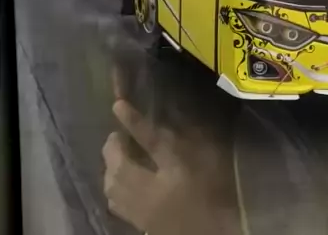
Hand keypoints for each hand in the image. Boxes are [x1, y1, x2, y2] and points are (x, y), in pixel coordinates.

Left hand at [102, 99, 215, 233]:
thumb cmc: (218, 196)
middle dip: (113, 147)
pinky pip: (115, 203)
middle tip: (117, 134)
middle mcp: (153, 191)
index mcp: (176, 171)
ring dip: (109, 166)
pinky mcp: (139, 224)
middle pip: (120, 167)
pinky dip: (112, 186)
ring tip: (116, 154)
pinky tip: (117, 179)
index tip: (118, 105)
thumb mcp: (212, 161)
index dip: (134, 121)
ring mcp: (142, 211)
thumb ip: (194, 139)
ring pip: (112, 186)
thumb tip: (173, 113)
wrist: (213, 234)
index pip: (150, 141)